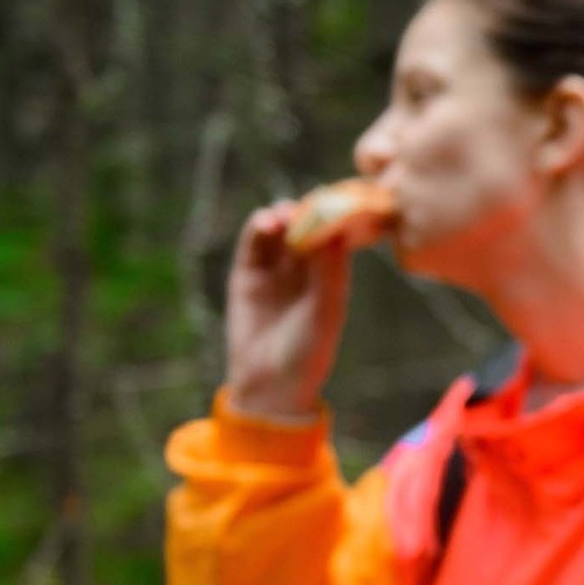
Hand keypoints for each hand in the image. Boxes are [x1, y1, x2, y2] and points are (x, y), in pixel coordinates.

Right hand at [223, 198, 351, 419]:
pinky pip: (254, 242)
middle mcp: (305, 270)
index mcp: (332, 277)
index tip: (335, 201)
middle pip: (306, 227)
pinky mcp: (247, 273)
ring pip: (280, 230)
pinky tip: (267, 222)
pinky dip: (259, 227)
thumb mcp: (326, 310)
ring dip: (282, 215)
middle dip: (307, 212)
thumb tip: (335, 229)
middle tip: (307, 206)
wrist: (270, 383)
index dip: (334, 216)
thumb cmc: (308, 351)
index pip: (334, 235)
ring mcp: (275, 269)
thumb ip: (330, 271)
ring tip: (284, 216)